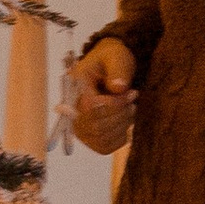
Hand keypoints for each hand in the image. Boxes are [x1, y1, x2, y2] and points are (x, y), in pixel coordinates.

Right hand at [68, 37, 140, 155]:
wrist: (112, 67)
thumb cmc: (113, 60)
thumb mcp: (118, 56)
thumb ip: (118, 69)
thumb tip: (117, 88)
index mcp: (74, 86)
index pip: (90, 108)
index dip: (115, 105)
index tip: (132, 93)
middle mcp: (71, 109)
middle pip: (96, 126)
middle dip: (120, 115)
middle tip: (133, 101)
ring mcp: (79, 125)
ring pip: (101, 138)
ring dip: (122, 126)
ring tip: (130, 109)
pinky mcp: (89, 136)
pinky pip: (104, 147)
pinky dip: (119, 137)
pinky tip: (124, 122)